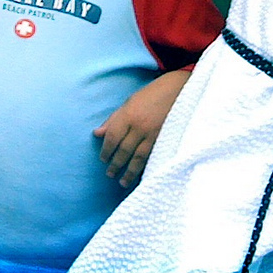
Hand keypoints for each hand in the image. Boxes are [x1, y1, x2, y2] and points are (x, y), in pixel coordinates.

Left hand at [94, 70, 188, 187]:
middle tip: (110, 174)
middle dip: (116, 164)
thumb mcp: (128, 103)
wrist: (176, 90)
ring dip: (129, 171)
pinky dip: (145, 167)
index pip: (113, 137)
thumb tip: (97, 134)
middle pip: (124, 150)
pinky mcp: (165, 140)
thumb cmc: (149, 95)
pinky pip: (152, 157)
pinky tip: (141, 175)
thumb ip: (113, 120)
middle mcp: (139, 126)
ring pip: (138, 157)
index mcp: (128, 115)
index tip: (103, 159)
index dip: (106, 150)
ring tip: (123, 182)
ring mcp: (153, 134)